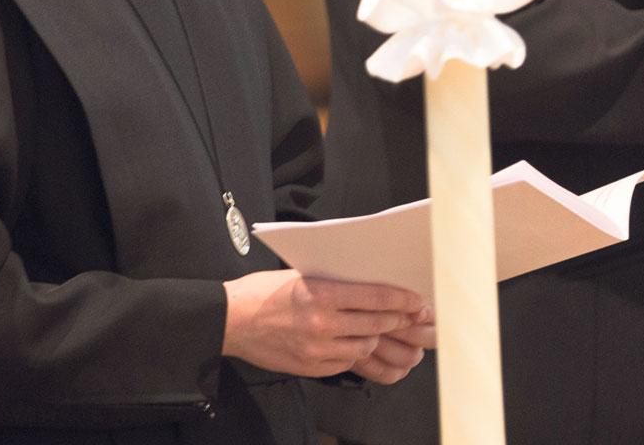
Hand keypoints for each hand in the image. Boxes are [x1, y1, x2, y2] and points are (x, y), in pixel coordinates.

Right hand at [221, 269, 429, 380]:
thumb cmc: (259, 293)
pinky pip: (345, 362)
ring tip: (376, 329)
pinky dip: (352, 352)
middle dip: (395, 319)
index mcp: (320, 294)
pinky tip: (349, 342)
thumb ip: (331, 284)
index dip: (401, 299)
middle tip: (406, 315)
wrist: (230, 320)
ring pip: (364, 346)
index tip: (414, 300)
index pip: (375, 297)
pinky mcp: (311, 366)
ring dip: (374, 337)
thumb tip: (365, 287)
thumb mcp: (297, 276)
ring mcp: (317, 348)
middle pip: (376, 323)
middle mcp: (322, 323)